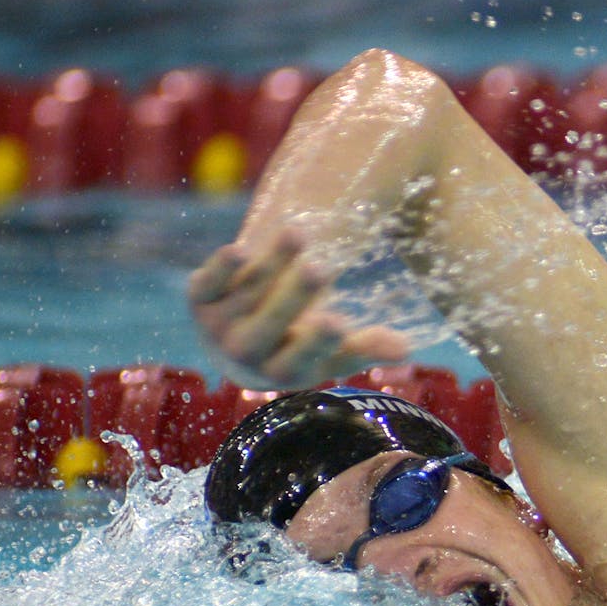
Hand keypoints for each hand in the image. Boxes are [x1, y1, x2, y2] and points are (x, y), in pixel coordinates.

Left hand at [187, 230, 410, 389]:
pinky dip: (221, 268)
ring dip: (271, 264)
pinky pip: (208, 283)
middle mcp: (243, 355)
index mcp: (280, 373)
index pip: (296, 361)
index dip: (315, 342)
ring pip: (245, 294)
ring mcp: (218, 326)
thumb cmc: (298, 344)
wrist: (238, 338)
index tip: (340, 321)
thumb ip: (366, 348)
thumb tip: (406, 348)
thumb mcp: (333, 350)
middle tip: (322, 268)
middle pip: (265, 329)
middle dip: (292, 298)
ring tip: (299, 233)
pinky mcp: (200, 297)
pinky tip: (240, 250)